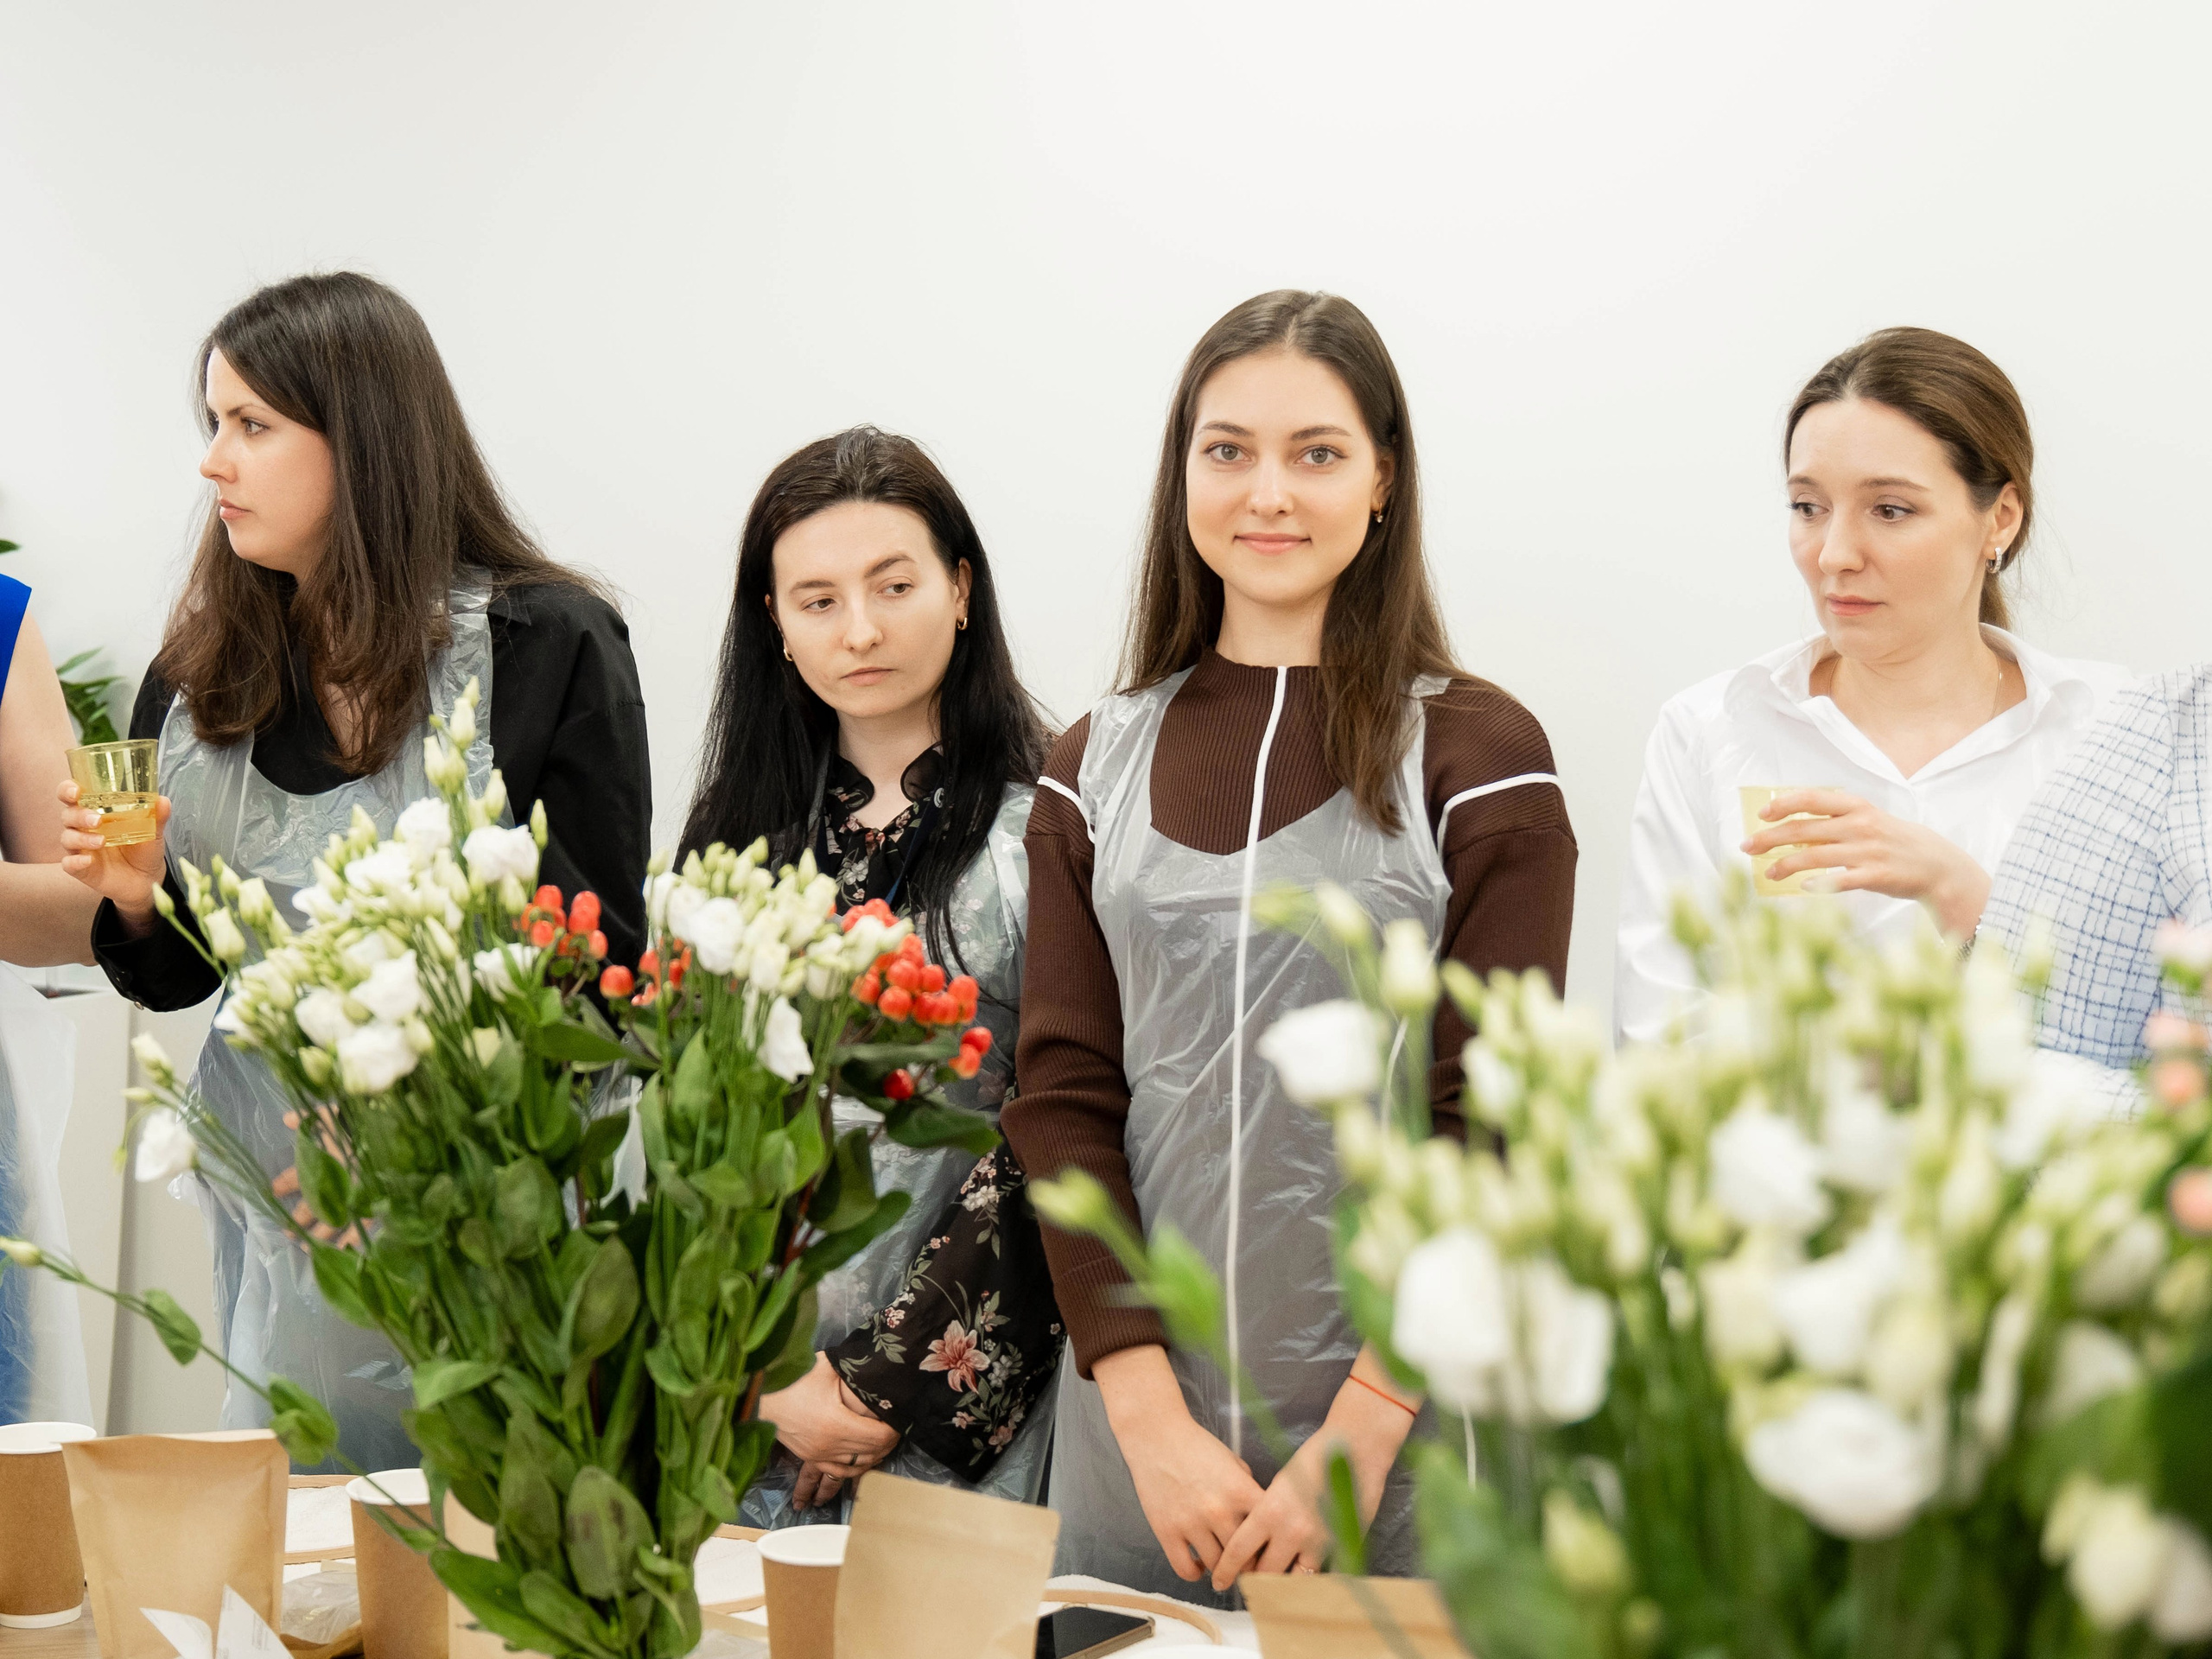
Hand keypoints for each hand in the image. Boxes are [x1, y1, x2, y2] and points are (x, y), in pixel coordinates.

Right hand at [58, 779, 171, 936]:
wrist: (147, 879)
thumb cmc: (144, 849)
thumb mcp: (153, 832)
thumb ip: (157, 816)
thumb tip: (163, 800)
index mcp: (97, 811)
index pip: (72, 796)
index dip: (68, 790)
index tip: (76, 791)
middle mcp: (84, 828)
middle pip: (68, 815)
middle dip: (79, 815)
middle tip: (97, 820)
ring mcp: (81, 848)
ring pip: (68, 838)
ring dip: (82, 837)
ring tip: (102, 841)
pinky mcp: (81, 868)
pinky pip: (69, 864)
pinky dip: (75, 861)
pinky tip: (87, 860)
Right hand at [757, 1353, 897, 1505]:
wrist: (758, 1396)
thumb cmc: (790, 1379)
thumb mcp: (825, 1367)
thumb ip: (850, 1368)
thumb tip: (874, 1366)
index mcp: (836, 1424)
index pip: (877, 1437)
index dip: (893, 1431)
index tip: (899, 1420)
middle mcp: (829, 1446)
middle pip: (870, 1453)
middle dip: (887, 1444)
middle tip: (896, 1431)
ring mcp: (818, 1455)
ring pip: (855, 1466)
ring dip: (872, 1459)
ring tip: (884, 1450)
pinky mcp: (809, 1457)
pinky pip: (836, 1472)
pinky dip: (851, 1471)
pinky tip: (859, 1469)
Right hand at [1094, 1345, 1265, 1584]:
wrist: (1156, 1437)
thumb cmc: (1198, 1447)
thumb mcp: (1233, 1462)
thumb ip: (1249, 1490)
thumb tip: (1262, 1520)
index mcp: (1240, 1490)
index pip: (1268, 1532)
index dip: (1271, 1545)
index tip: (1269, 1552)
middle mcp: (1218, 1510)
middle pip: (1245, 1557)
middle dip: (1249, 1564)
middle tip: (1248, 1565)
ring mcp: (1191, 1523)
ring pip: (1217, 1566)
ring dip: (1222, 1569)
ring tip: (1223, 1563)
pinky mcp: (1166, 1532)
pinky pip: (1185, 1569)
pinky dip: (1196, 1573)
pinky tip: (1199, 1563)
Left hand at [1209, 1354, 1415, 1590]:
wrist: (1354, 1448)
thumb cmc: (1315, 1458)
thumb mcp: (1281, 1482)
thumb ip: (1268, 1512)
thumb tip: (1255, 1537)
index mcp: (1270, 1511)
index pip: (1239, 1551)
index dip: (1227, 1571)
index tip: (1220, 1581)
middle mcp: (1291, 1531)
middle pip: (1264, 1572)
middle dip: (1254, 1580)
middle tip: (1248, 1583)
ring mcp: (1317, 1541)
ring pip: (1292, 1579)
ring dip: (1282, 1583)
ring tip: (1274, 1585)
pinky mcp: (1340, 1546)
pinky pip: (1320, 1575)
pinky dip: (1311, 1578)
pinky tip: (1304, 1580)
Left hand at [1741, 787, 1990, 937]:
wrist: (1937, 865)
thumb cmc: (1892, 842)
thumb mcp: (1866, 821)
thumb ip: (1833, 821)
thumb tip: (1788, 825)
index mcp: (1857, 807)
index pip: (1813, 799)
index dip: (1784, 804)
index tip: (1761, 814)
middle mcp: (1860, 825)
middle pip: (1805, 829)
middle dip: (1771, 838)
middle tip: (1747, 847)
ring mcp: (1869, 850)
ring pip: (1816, 855)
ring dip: (1786, 864)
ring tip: (1769, 872)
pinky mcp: (1877, 875)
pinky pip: (1842, 879)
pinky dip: (1820, 883)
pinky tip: (1803, 886)